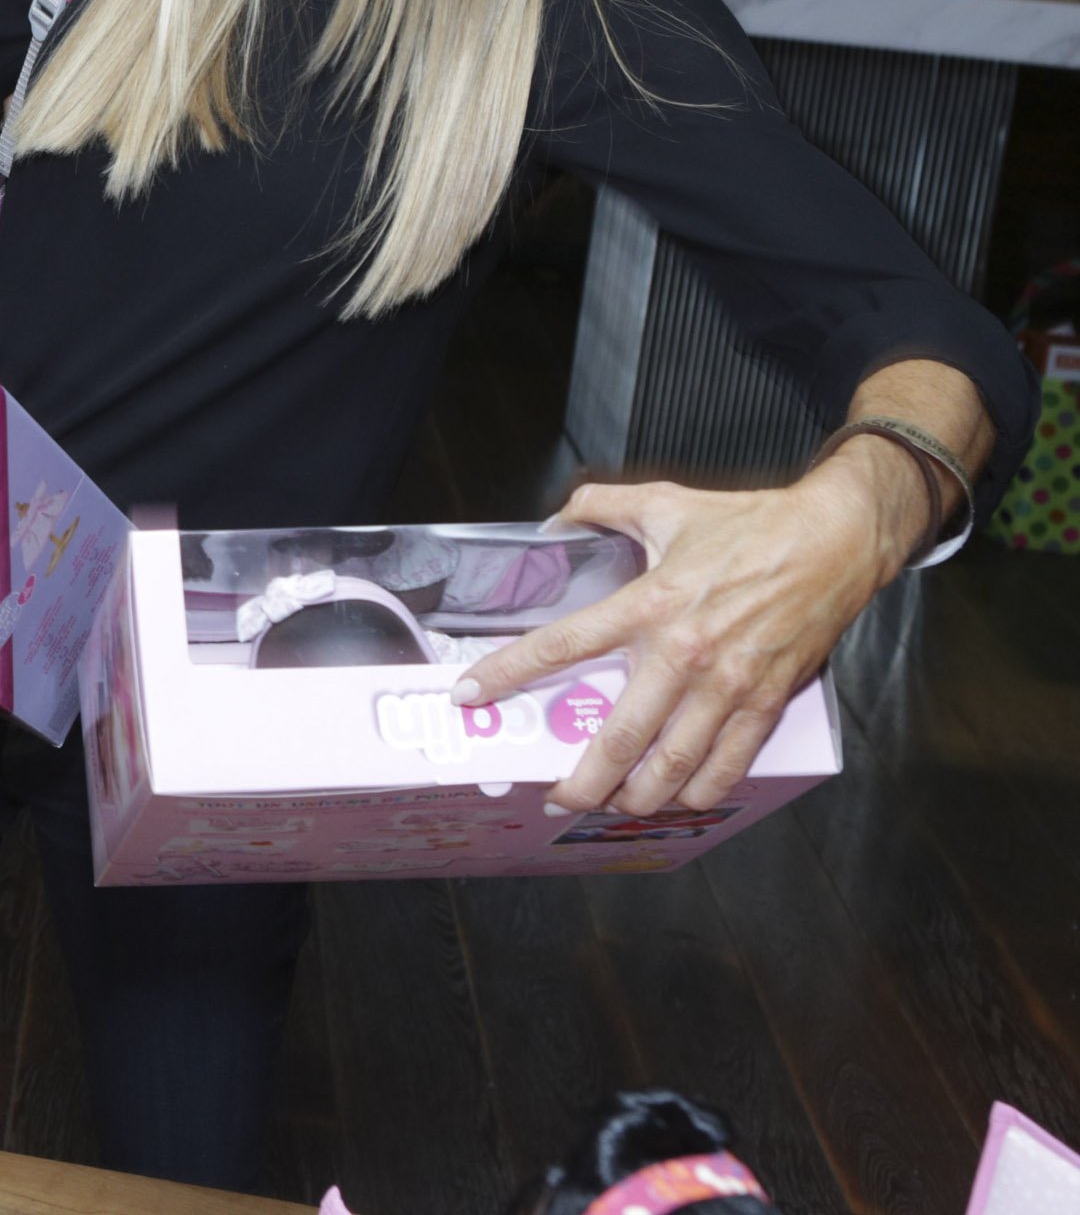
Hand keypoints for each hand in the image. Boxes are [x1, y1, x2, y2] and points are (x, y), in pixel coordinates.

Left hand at [454, 439, 933, 816]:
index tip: (471, 696)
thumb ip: (599, 506)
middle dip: (581, 778)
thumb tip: (554, 520)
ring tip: (611, 804)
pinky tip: (678, 798)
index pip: (562, 644)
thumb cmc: (749, 523)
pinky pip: (729, 764)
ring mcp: (728, 685)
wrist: (834, 541)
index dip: (510, 672)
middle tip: (553, 796)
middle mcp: (684, 653)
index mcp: (649, 603)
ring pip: (673, 764)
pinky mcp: (767, 701)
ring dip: (637, 796)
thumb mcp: (664, 502)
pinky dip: (700, 790)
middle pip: (620, 735)